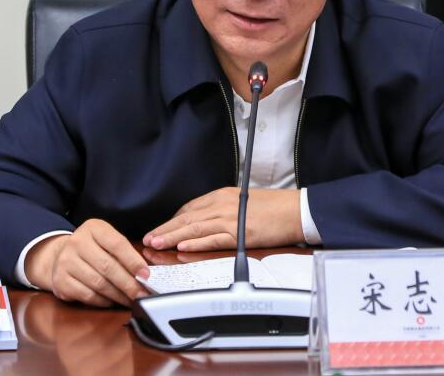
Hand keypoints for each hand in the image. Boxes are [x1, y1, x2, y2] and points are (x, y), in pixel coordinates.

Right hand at [24, 219, 148, 307]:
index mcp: (93, 228)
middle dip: (129, 283)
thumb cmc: (92, 249)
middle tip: (142, 293)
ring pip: (98, 283)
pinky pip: (87, 295)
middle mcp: (77, 242)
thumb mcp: (106, 241)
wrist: (60, 255)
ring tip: (130, 300)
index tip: (146, 275)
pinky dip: (103, 301)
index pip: (117, 244)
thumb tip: (144, 274)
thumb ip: (124, 253)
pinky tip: (112, 301)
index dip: (134, 261)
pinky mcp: (60, 280)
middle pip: (108, 266)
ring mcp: (65, 261)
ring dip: (118, 295)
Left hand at [142, 187, 303, 251]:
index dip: (172, 221)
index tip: (161, 230)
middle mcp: (222, 204)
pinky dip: (196, 242)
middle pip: (186, 218)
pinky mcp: (240, 232)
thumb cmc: (273, 207)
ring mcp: (230, 218)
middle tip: (148, 239)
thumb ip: (223, 209)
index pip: (189, 208)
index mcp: (222, 195)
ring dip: (172, 237)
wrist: (295, 210)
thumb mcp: (242, 201)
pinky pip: (213, 238)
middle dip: (165, 229)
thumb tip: (206, 221)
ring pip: (194, 228)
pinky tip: (182, 247)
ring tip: (156, 244)